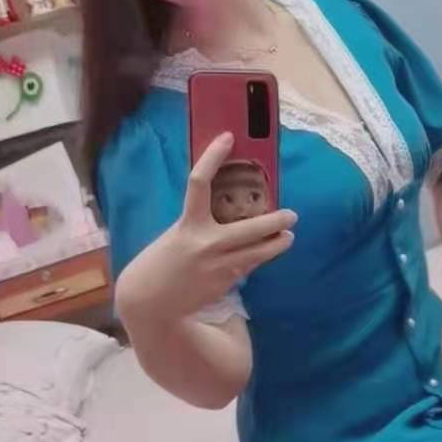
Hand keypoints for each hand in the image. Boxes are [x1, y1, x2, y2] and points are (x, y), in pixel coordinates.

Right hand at [116, 133, 295, 327]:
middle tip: (291, 215)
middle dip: (275, 221)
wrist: (149, 303)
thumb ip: (197, 224)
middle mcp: (205, 244)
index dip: (212, 157)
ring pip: (258, 252)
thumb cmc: (160, 264)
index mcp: (187, 225)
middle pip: (250, 228)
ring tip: (288, 237)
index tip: (227, 138)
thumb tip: (223, 210)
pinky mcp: (224, 283)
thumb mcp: (174, 237)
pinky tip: (266, 253)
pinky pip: (248, 266)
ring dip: (277, 244)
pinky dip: (258, 259)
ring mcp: (217, 266)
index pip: (198, 182)